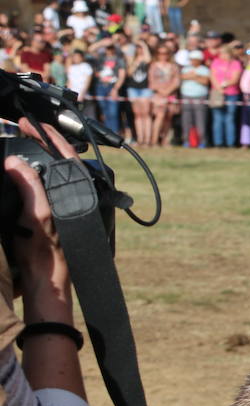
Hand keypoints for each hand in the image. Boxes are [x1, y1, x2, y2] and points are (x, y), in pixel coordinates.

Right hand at [5, 119, 78, 308]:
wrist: (47, 281)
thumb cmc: (46, 253)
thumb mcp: (36, 216)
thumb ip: (29, 187)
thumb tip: (15, 162)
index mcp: (76, 195)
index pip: (65, 157)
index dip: (48, 137)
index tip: (30, 124)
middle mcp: (75, 199)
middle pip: (61, 163)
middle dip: (44, 143)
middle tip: (25, 128)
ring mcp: (65, 207)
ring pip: (54, 175)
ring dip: (40, 157)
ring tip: (25, 142)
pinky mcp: (55, 216)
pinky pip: (45, 188)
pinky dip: (35, 176)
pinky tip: (24, 172)